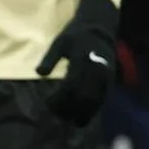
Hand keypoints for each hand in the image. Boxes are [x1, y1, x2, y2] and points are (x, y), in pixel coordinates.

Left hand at [36, 0, 119, 125]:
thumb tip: (39, 73)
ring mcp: (105, 76)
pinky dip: (92, 112)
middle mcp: (96, 70)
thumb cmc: (76, 35)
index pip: (70, 85)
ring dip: (79, 113)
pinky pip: (102, 100)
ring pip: (93, 101)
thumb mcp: (60, 42)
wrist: (100, 29)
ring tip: (67, 119)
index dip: (58, 97)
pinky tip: (81, 119)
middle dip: (67, 108)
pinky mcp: (109, 81)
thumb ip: (49, 58)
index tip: (47, 102)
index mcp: (83, 59)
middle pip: (82, 96)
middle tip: (54, 113)